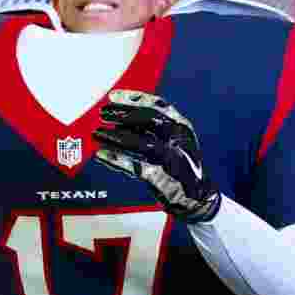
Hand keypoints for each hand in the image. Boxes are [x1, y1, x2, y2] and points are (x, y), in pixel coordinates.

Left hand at [94, 90, 221, 222]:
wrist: (196, 198)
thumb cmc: (181, 168)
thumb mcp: (173, 142)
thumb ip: (153, 130)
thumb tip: (122, 118)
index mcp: (181, 127)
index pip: (158, 106)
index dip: (134, 99)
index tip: (113, 96)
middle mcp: (179, 140)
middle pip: (149, 120)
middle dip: (123, 115)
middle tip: (103, 114)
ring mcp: (172, 160)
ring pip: (141, 143)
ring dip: (116, 137)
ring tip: (97, 133)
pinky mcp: (162, 178)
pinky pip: (135, 167)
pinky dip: (117, 160)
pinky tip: (102, 154)